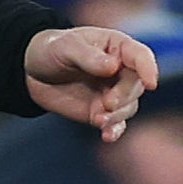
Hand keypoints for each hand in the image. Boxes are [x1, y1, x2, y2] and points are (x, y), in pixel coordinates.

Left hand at [25, 26, 158, 140]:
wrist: (32, 71)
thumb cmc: (52, 50)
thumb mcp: (66, 47)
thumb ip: (88, 57)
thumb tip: (113, 66)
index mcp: (117, 47)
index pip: (140, 56)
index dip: (148, 68)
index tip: (150, 83)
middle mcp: (121, 70)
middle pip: (136, 85)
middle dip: (124, 96)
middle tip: (107, 103)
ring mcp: (113, 92)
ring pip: (128, 107)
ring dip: (117, 115)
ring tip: (98, 119)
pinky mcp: (102, 112)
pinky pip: (116, 124)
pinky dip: (114, 131)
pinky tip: (107, 136)